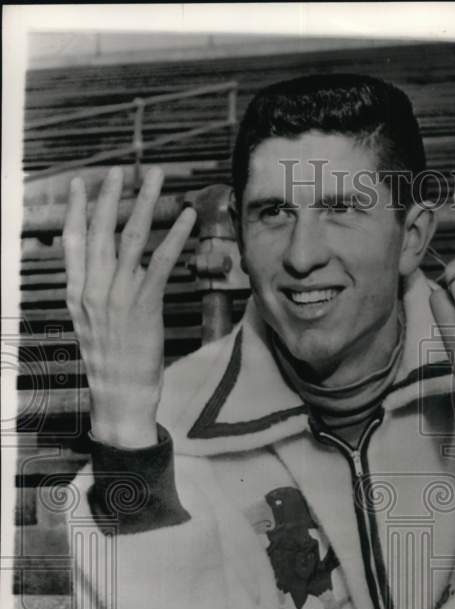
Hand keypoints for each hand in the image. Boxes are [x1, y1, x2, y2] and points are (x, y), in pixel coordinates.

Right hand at [63, 166, 196, 448]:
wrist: (119, 397)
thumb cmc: (112, 364)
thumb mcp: (93, 325)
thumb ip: (101, 293)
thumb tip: (123, 268)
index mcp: (76, 294)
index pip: (72, 242)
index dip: (75, 209)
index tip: (79, 183)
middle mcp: (93, 291)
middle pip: (99, 231)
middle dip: (108, 196)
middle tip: (118, 169)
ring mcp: (117, 298)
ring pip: (131, 239)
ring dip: (144, 203)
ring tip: (156, 177)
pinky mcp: (144, 308)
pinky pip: (161, 263)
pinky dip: (175, 236)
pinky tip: (186, 217)